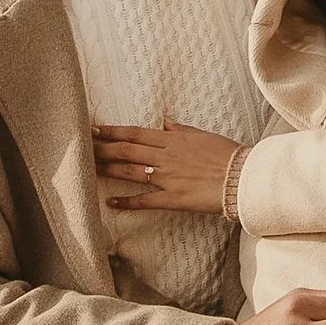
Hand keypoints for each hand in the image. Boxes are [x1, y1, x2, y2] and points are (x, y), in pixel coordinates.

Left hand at [93, 122, 242, 213]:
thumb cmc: (227, 155)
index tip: (94, 129)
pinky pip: (146, 200)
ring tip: (88, 170)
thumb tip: (165, 121)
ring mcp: (168, 177)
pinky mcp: (174, 198)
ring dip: (107, 170)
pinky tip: (111, 203)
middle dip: (102, 148)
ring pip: (130, 172)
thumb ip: (180, 130)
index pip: (135, 133)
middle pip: (126, 151)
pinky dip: (127, 202)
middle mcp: (166, 156)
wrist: (244, 177)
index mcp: (173, 139)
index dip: (112, 131)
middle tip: (81, 148)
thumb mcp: (203, 136)